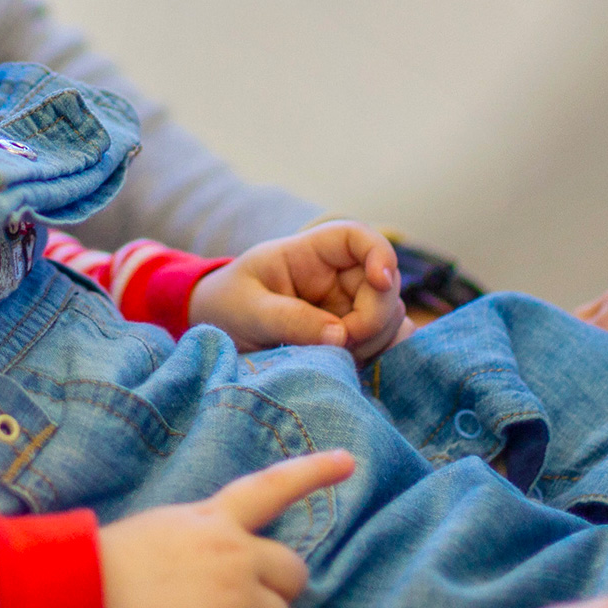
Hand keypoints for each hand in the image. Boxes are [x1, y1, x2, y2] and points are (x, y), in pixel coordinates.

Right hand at [98, 450, 354, 607]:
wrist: (71, 602)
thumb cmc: (99, 571)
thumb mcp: (156, 532)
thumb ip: (199, 539)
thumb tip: (226, 562)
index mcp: (212, 519)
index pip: (272, 487)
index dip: (314, 472)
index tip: (349, 461)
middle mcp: (232, 552)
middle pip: (294, 574)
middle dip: (276, 597)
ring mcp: (232, 598)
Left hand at [191, 223, 403, 362]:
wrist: (217, 333)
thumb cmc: (228, 306)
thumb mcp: (248, 310)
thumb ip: (288, 319)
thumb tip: (340, 336)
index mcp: (309, 254)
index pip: (357, 237)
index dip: (380, 253)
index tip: (381, 281)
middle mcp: (337, 278)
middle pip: (383, 285)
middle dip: (373, 317)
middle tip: (342, 345)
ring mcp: (348, 308)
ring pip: (390, 318)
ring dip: (374, 342)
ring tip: (334, 360)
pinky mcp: (352, 339)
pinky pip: (384, 343)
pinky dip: (378, 357)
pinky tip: (353, 369)